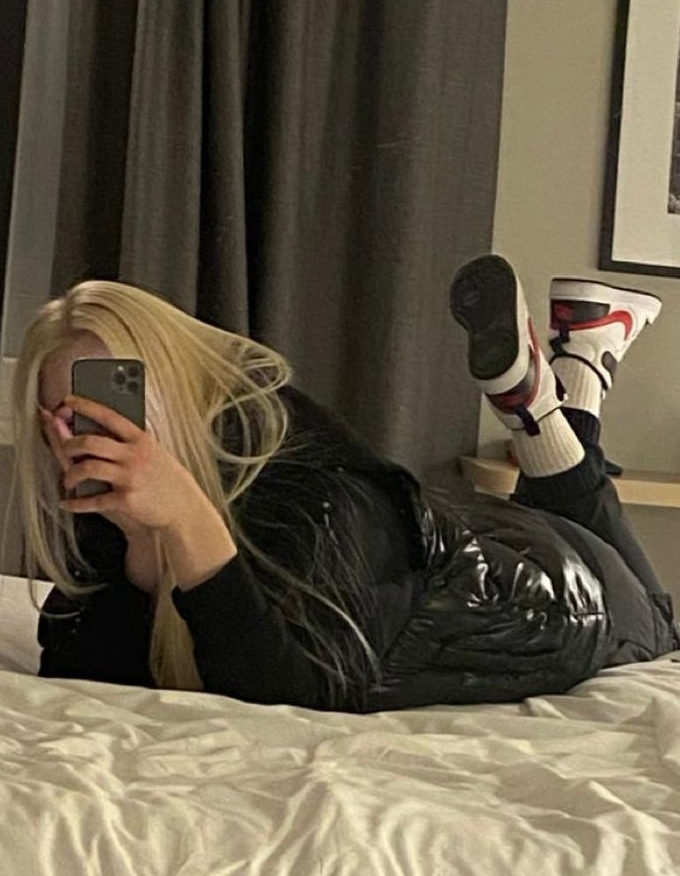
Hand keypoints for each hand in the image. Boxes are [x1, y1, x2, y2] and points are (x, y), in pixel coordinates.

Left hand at [40, 397, 237, 590]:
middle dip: (68, 444)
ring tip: (67, 480)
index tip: (67, 401)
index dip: (85, 406)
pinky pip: (93, 500)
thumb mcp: (154, 451)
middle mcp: (134, 455)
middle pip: (91, 442)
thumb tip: (101, 429)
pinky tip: (67, 504)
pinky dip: (75, 504)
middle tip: (63, 448)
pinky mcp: (126, 499)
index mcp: (140, 439)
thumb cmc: (167, 479)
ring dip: (69, 474)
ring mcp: (129, 477)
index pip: (109, 415)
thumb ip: (130, 441)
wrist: (184, 507)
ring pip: (87, 468)